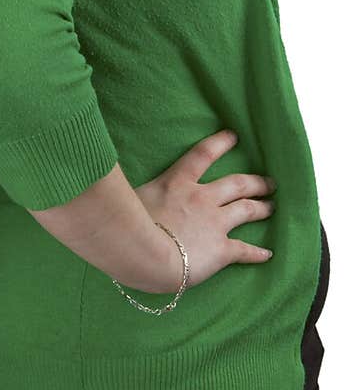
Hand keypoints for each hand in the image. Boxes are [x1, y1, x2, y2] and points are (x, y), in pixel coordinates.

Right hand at [134, 130, 275, 287]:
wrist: (145, 252)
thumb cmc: (127, 224)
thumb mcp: (127, 196)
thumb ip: (134, 191)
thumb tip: (117, 186)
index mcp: (177, 182)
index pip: (202, 155)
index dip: (220, 143)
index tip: (234, 136)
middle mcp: (202, 198)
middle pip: (236, 183)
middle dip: (255, 181)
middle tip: (269, 182)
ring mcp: (215, 222)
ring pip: (246, 209)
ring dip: (262, 208)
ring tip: (272, 206)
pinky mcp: (222, 249)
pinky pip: (245, 250)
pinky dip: (258, 253)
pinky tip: (268, 254)